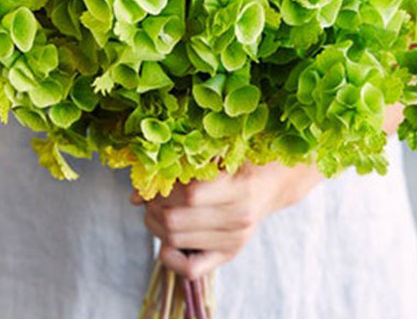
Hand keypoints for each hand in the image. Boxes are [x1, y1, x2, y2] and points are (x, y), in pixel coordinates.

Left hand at [131, 102, 404, 278]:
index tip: (156, 175)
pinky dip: (169, 256)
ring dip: (155, 225)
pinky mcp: (229, 253)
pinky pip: (190, 269)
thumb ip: (184, 160)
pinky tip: (168, 238)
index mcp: (239, 186)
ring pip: (175, 240)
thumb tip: (140, 187)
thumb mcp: (219, 148)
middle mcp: (238, 217)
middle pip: (175, 220)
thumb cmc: (245, 155)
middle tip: (150, 194)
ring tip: (157, 209)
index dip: (163, 186)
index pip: (188, 194)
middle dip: (153, 206)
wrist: (275, 180)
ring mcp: (234, 239)